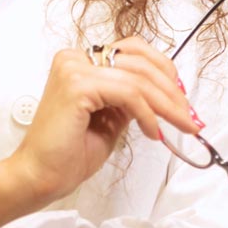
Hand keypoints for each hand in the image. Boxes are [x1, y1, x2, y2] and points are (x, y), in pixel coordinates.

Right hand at [9, 36, 198, 203]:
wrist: (39, 177)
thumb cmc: (68, 154)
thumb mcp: (110, 120)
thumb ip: (129, 100)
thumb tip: (164, 93)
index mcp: (79, 61)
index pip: (131, 51)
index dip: (162, 70)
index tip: (181, 98)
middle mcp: (74, 58)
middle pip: (139, 60)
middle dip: (171, 89)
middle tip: (188, 116)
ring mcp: (74, 69)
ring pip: (138, 78)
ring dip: (167, 103)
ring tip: (181, 125)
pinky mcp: (78, 86)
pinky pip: (129, 94)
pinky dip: (148, 113)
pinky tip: (153, 132)